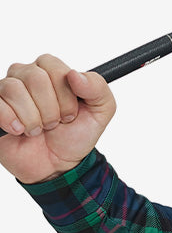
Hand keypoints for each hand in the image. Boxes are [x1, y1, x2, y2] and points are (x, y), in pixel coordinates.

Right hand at [0, 55, 115, 184]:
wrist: (58, 165)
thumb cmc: (76, 135)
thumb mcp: (100, 112)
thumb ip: (98, 88)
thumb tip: (75, 74)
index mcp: (52, 71)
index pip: (53, 66)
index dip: (64, 94)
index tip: (70, 114)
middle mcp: (26, 75)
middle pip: (34, 77)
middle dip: (50, 109)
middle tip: (54, 124)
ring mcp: (7, 91)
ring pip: (13, 89)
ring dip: (32, 118)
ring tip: (38, 130)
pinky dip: (10, 120)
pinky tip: (19, 131)